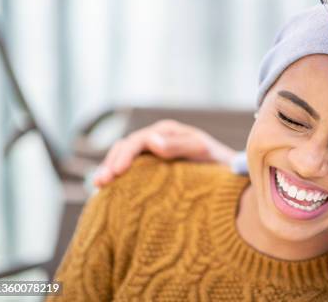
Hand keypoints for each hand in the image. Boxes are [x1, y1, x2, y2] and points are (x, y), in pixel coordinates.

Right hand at [93, 119, 235, 186]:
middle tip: (100, 183)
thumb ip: (181, 145)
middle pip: (125, 148)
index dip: (125, 155)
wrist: (228, 175)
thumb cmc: (219, 162)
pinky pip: (129, 173)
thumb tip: (152, 141)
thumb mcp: (204, 151)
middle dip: (111, 164)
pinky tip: (106, 194)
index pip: (138, 140)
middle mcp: (155, 140)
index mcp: (166, 132)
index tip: (117, 172)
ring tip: (98, 189)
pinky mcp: (150, 170)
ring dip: (109, 171)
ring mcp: (151, 155)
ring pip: (122, 159)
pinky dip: (116, 180)